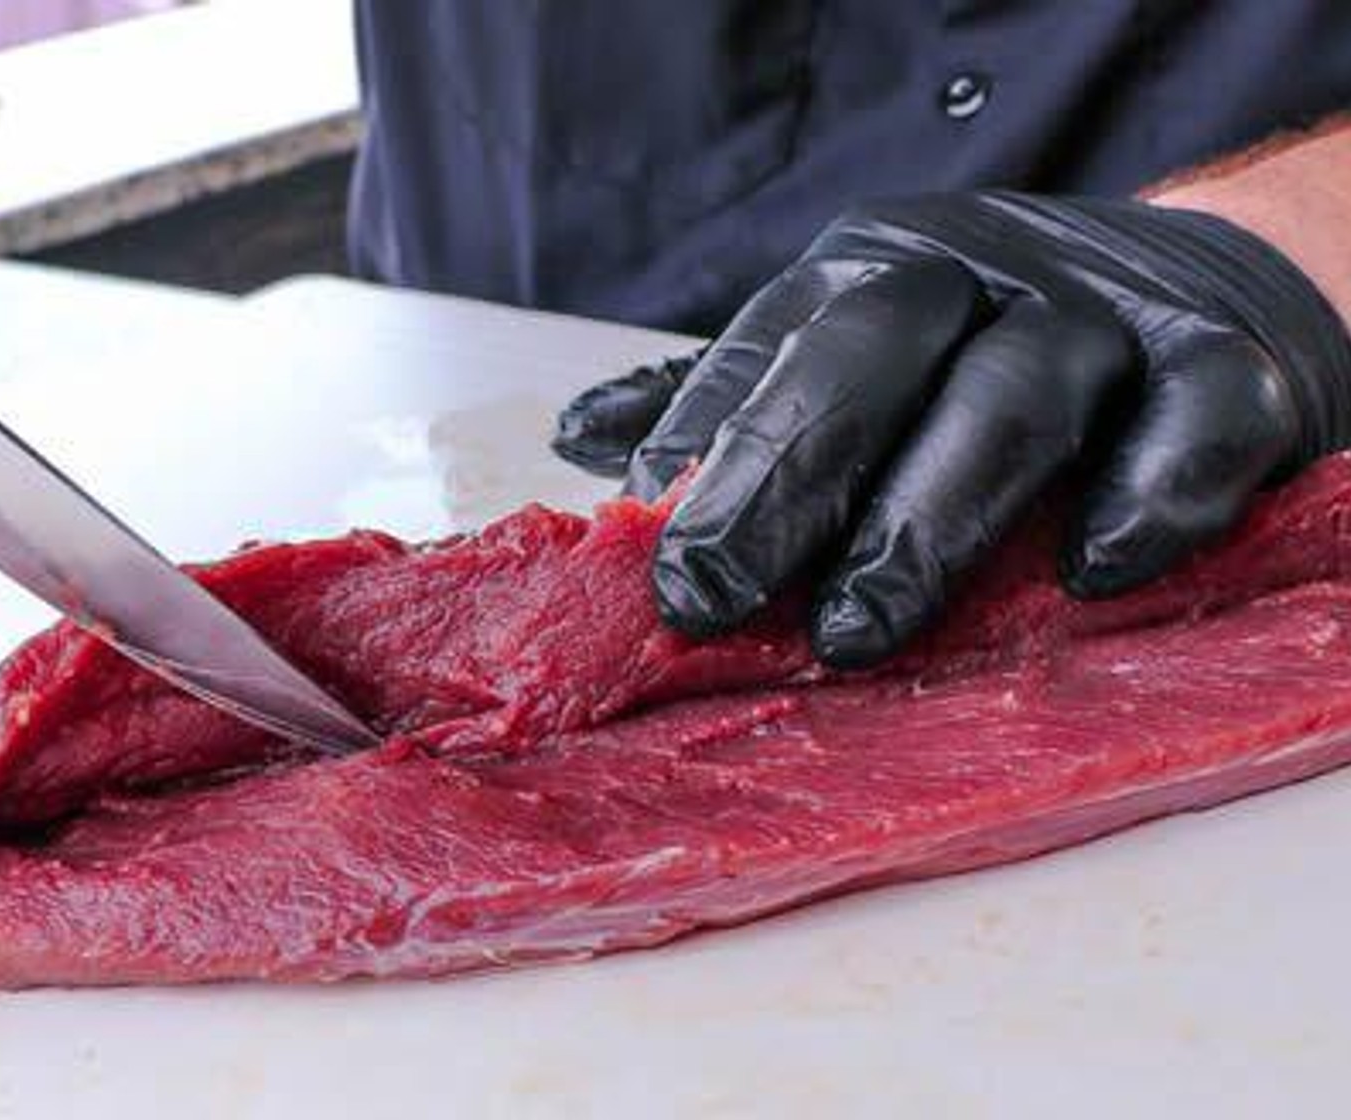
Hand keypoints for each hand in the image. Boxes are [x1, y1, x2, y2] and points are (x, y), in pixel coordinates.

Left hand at [553, 192, 1350, 666]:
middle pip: (864, 358)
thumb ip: (726, 404)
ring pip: (1010, 398)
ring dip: (928, 516)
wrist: (1193, 297)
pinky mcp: (1228, 365)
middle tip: (714, 598)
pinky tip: (1088, 570)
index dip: (702, 460)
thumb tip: (583, 440)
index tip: (648, 564)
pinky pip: (1195, 422)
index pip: (764, 357)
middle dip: (782, 480)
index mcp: (867, 274)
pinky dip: (1145, 494)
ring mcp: (1102, 317)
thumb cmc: (985, 355)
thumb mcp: (846, 360)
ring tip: (860, 628)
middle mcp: (974, 276)